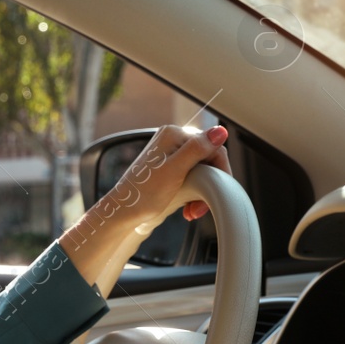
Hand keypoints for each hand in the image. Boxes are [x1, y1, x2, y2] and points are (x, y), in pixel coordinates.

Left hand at [108, 124, 231, 225]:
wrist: (124, 212)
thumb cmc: (144, 194)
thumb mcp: (175, 170)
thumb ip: (198, 149)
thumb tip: (221, 130)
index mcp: (174, 134)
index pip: (212, 146)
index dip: (220, 169)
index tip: (220, 189)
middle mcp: (172, 139)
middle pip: (207, 159)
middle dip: (209, 184)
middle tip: (200, 206)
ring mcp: (169, 153)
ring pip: (201, 170)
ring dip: (201, 192)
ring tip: (192, 210)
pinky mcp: (168, 167)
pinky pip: (191, 176)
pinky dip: (193, 192)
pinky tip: (187, 206)